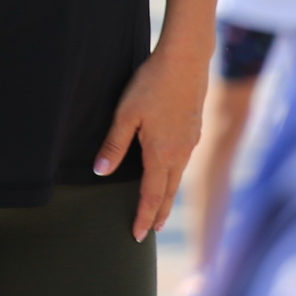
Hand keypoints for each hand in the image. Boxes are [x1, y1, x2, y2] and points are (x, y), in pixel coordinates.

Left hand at [94, 43, 208, 241]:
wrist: (186, 60)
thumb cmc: (152, 84)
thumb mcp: (126, 114)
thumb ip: (114, 145)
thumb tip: (100, 172)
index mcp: (161, 154)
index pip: (152, 196)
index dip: (143, 216)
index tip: (137, 235)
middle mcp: (180, 153)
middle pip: (168, 192)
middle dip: (159, 213)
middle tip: (151, 231)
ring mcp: (190, 141)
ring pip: (178, 177)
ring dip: (168, 196)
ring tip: (162, 209)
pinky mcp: (194, 129)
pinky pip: (183, 161)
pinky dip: (175, 175)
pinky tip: (171, 171)